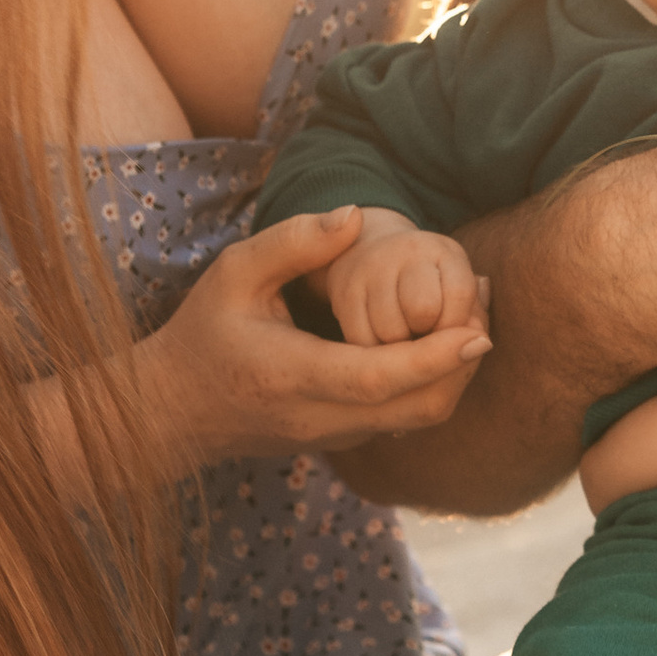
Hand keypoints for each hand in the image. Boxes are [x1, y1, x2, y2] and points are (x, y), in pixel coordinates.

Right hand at [136, 208, 490, 472]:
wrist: (171, 411)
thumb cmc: (203, 332)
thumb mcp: (233, 273)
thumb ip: (293, 241)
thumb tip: (356, 215)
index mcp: (290, 375)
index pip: (377, 380)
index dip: (433, 359)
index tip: (477, 331)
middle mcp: (318, 417)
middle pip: (415, 409)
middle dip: (462, 364)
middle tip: (485, 304)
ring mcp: (332, 437)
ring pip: (416, 421)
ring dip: (454, 374)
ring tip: (473, 313)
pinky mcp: (341, 440)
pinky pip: (402, 420)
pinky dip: (433, 383)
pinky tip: (441, 338)